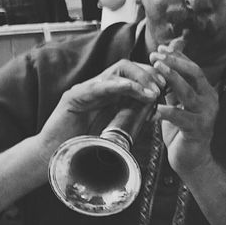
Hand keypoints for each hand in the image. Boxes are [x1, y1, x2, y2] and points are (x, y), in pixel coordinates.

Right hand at [39, 59, 163, 153]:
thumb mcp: (117, 130)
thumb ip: (132, 117)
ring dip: (138, 79)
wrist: (58, 158)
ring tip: (152, 92)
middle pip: (127, 66)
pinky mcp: (73, 97)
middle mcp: (98, 87)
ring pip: (116, 71)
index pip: (134, 73)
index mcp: (110, 93)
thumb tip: (155, 111)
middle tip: (162, 87)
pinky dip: (116, 85)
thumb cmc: (87, 146)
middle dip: (149, 74)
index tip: (168, 87)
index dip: (153, 77)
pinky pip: (97, 86)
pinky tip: (130, 88)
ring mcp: (85, 90)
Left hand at [150, 45, 218, 176]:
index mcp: (206, 92)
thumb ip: (173, 87)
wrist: (192, 159)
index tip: (161, 48)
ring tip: (156, 69)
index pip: (193, 68)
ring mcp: (206, 114)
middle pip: (195, 74)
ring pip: (188, 91)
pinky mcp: (197, 129)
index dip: (178, 57)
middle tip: (157, 55)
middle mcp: (210, 100)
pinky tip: (152, 108)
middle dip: (175, 62)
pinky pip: (179, 116)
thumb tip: (163, 65)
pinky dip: (164, 111)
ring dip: (172, 78)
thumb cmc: (182, 131)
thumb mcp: (178, 104)